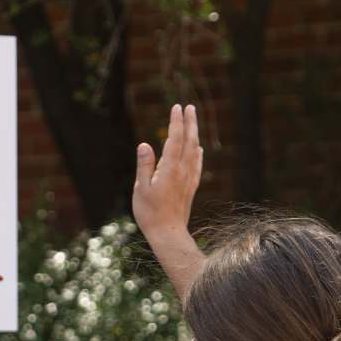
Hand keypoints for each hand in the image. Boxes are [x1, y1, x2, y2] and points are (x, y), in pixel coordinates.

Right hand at [133, 103, 206, 301]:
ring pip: (195, 151)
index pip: (175, 139)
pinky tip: (198, 150)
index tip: (177, 107)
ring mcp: (189, 179)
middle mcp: (183, 171)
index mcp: (169, 169)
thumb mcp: (141, 188)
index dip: (176, 122)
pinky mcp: (191, 188)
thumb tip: (144, 144)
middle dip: (190, 123)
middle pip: (189, 141)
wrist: (168, 233)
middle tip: (189, 107)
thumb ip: (144, 165)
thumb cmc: (150, 213)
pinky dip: (198, 154)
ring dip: (194, 135)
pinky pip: (197, 165)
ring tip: (193, 122)